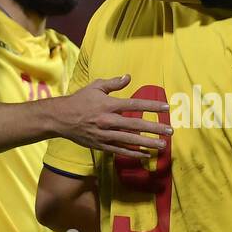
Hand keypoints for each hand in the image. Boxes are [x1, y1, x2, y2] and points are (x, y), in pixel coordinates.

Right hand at [57, 75, 174, 160]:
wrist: (60, 118)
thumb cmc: (79, 100)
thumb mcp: (95, 87)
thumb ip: (113, 83)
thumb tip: (128, 77)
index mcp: (109, 105)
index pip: (135, 104)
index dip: (152, 105)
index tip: (166, 107)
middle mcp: (109, 120)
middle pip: (136, 124)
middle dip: (155, 128)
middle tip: (170, 131)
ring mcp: (105, 135)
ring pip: (130, 140)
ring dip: (148, 143)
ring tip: (162, 145)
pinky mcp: (101, 145)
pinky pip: (120, 150)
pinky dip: (133, 153)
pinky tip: (145, 155)